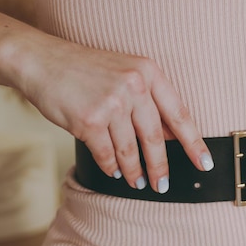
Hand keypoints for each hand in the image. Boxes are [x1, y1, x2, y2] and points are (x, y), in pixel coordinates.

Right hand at [13, 37, 213, 192]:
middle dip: (160, 166)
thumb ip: (147, 101)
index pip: (178, 114)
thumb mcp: (124, 73)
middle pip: (155, 137)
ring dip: (135, 171)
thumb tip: (169, 136)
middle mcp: (133, 86)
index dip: (194, 142)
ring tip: (138, 183)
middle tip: (163, 185)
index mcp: (148, 72)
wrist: (41, 60)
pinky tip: (114, 172)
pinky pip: (106, 154)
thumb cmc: (85, 70)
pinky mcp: (89, 120)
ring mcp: (111, 103)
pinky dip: (110, 167)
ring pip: (130, 149)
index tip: (204, 163)